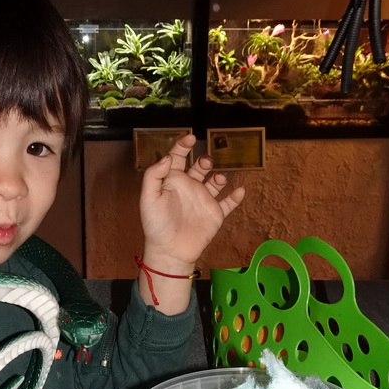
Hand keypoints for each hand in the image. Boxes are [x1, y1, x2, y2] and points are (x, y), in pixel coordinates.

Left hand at [138, 134, 244, 311]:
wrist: (170, 251)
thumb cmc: (156, 225)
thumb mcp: (148, 198)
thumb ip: (154, 175)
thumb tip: (168, 157)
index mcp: (172, 181)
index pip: (177, 157)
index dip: (182, 145)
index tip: (190, 137)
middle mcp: (189, 188)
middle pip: (199, 167)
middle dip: (204, 160)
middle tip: (205, 162)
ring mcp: (203, 200)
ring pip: (214, 182)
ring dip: (219, 176)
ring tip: (219, 178)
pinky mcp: (215, 214)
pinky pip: (228, 203)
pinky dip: (235, 197)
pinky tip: (239, 191)